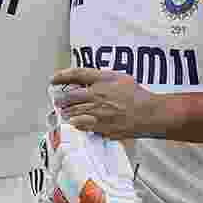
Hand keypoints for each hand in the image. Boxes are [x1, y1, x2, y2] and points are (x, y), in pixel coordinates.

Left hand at [48, 67, 171, 140]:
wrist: (148, 114)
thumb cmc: (137, 95)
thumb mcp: (119, 78)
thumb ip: (102, 77)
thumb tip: (88, 78)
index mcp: (102, 81)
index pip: (76, 75)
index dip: (62, 76)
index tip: (53, 79)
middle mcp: (97, 96)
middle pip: (69, 96)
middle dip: (60, 98)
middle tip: (57, 100)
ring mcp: (97, 113)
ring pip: (73, 112)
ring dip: (66, 112)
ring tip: (64, 112)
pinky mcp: (100, 127)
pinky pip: (82, 126)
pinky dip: (76, 124)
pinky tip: (74, 122)